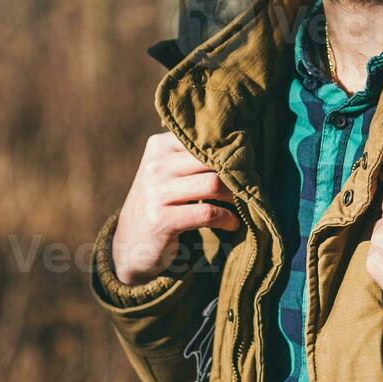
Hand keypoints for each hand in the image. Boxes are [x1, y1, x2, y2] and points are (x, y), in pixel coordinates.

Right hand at [111, 132, 239, 285]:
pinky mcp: (161, 220)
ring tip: (244, 203)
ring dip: (236, 196)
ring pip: (213, 184)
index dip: (230, 150)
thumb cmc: (161, 202)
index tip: (248, 160)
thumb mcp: (169, 172)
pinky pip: (208, 213)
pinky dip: (227, 218)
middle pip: (212, 160)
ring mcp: (156, 193)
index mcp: (159, 147)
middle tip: (251, 183)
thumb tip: (240, 143)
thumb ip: (192, 156)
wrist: (131, 243)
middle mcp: (155, 166)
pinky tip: (232, 223)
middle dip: (237, 172)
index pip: (204, 139)